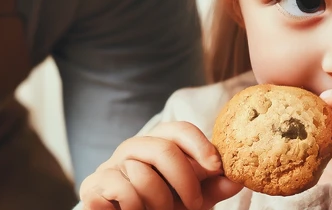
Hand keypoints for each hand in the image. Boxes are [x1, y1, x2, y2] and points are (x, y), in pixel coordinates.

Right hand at [78, 121, 243, 209]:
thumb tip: (237, 178)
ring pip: (142, 174)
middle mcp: (133, 148)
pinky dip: (135, 208)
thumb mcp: (193, 200)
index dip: (200, 144)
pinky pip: (121, 189)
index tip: (217, 167)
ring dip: (159, 202)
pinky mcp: (93, 185)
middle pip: (163, 148)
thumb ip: (213, 188)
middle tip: (194, 205)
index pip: (179, 129)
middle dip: (185, 180)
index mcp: (158, 144)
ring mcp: (111, 165)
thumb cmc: (161, 208)